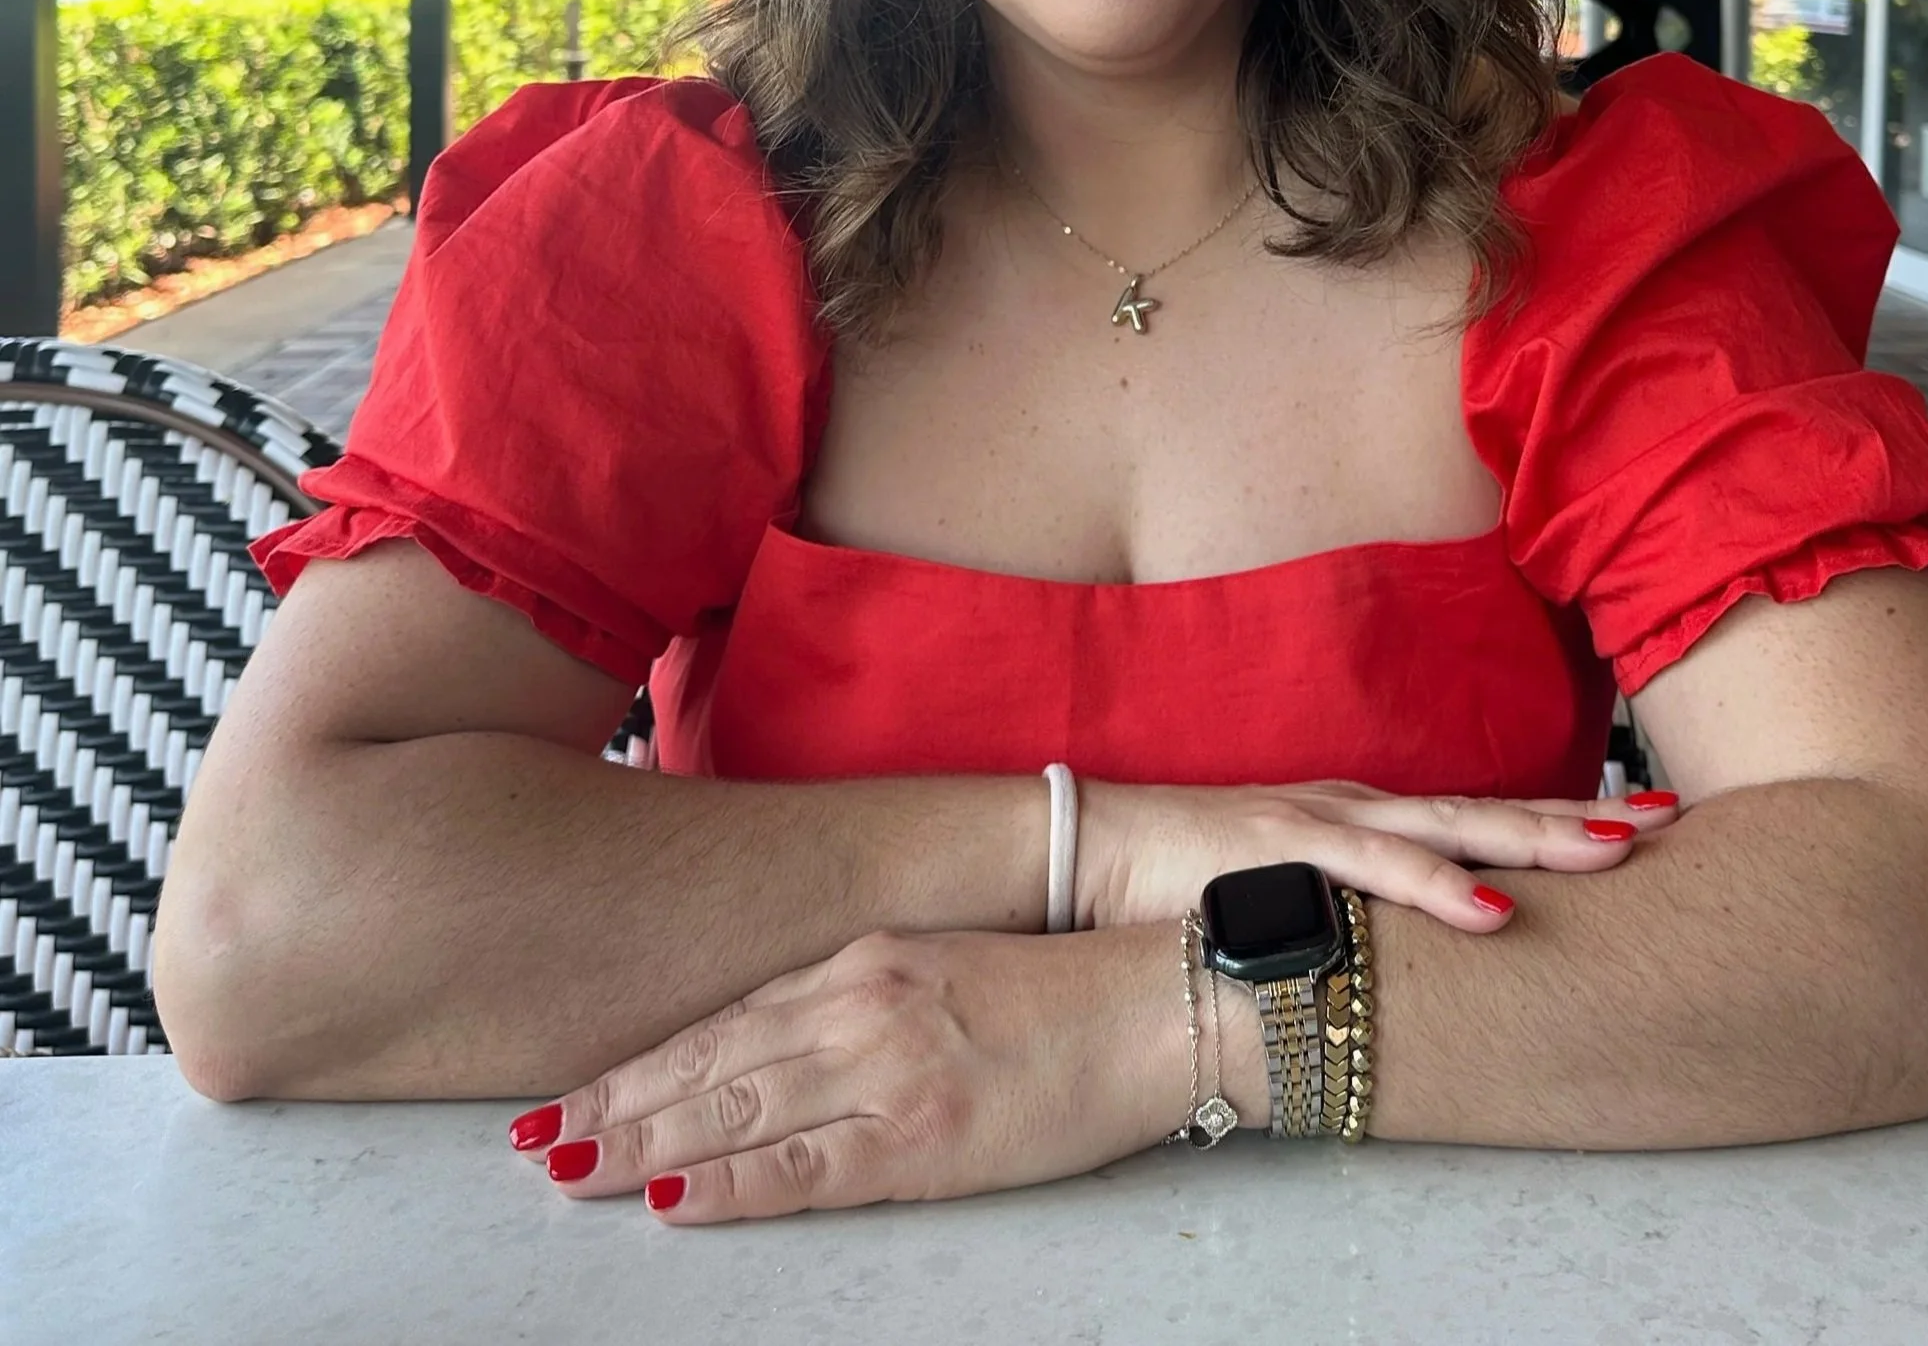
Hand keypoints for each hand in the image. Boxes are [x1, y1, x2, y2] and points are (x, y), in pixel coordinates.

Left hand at [516, 926, 1184, 1221]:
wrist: (1159, 1001)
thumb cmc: (1062, 991)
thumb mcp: (944, 968)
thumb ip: (861, 995)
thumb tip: (778, 1041)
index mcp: (865, 960)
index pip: (726, 1019)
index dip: (643, 1062)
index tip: (576, 1092)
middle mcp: (860, 1004)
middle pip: (710, 1063)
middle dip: (614, 1105)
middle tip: (533, 1142)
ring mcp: (887, 1068)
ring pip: (734, 1112)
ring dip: (640, 1145)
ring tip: (567, 1172)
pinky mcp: (923, 1134)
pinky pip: (802, 1169)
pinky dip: (726, 1186)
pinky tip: (667, 1202)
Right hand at [1077, 778, 1681, 933]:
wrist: (1099, 847)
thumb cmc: (1195, 876)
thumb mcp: (1295, 890)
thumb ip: (1356, 907)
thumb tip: (1421, 945)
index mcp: (1371, 820)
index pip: (1488, 820)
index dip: (1568, 823)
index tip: (1650, 828)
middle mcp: (1365, 810)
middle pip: (1495, 814)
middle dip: (1586, 819)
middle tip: (1675, 823)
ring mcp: (1330, 820)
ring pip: (1457, 829)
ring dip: (1539, 841)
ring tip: (1618, 852)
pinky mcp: (1286, 845)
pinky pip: (1377, 872)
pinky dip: (1440, 889)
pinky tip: (1494, 908)